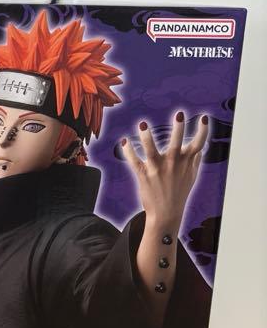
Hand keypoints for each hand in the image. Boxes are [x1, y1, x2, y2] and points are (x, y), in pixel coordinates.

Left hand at [121, 111, 208, 229]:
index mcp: (186, 163)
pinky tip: (124, 141)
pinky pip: (134, 161)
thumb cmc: (179, 194)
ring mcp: (157, 169)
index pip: (198, 145)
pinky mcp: (143, 175)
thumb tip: (199, 149)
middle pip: (176, 143)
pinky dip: (128, 151)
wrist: (166, 214)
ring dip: (146, 137)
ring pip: (151, 150)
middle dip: (178, 129)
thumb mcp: (191, 177)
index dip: (202, 131)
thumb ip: (195, 161)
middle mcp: (173, 164)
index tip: (203, 118)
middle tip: (179, 114)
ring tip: (142, 125)